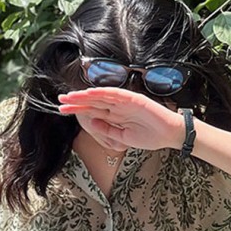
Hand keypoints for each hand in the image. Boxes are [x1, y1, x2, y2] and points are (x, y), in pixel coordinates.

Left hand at [57, 87, 185, 151]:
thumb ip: (107, 130)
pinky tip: (91, 92)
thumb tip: (92, 123)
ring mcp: (125, 101)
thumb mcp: (123, 138)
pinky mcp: (134, 98)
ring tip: (71, 96)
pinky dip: (103, 92)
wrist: (169, 135)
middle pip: (93, 102)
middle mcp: (117, 106)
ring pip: (101, 95)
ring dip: (86, 95)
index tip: (63, 110)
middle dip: (77, 101)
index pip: (93, 111)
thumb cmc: (150, 137)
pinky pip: (116, 94)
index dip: (78, 110)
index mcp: (115, 116)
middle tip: (61, 100)